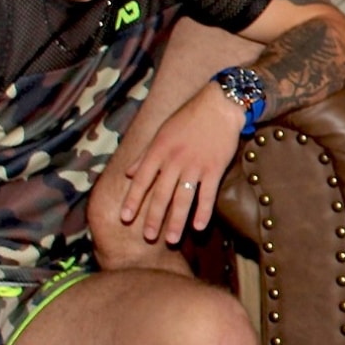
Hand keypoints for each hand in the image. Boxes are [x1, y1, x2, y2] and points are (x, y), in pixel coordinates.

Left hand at [117, 86, 245, 244]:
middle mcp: (174, 160)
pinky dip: (203, 211)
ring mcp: (195, 166)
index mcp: (159, 150)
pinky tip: (198, 227)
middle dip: (153, 218)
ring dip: (176, 221)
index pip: (141, 180)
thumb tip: (128, 173)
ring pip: (183, 199)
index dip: (132, 200)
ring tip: (171, 239)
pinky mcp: (214, 168)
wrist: (219, 105)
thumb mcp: (161, 132)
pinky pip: (207, 194)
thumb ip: (145, 155)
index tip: (125, 218)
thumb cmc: (189, 117)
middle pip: (161, 194)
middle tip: (148, 237)